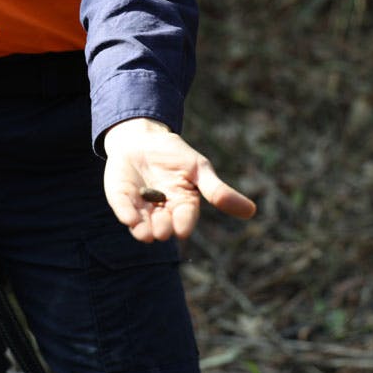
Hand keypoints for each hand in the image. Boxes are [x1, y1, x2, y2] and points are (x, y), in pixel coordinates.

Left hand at [103, 118, 255, 242]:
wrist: (142, 138)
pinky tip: (128, 219)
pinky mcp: (121, 199)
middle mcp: (162, 211)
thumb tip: (251, 211)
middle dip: (162, 229)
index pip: (185, 218)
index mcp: (183, 205)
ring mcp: (140, 206)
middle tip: (161, 231)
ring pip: (143, 224)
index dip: (183, 224)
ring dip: (143, 230)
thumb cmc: (175, 155)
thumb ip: (218, 191)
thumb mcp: (199, 169)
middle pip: (163, 225)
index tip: (182, 229)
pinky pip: (124, 210)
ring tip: (145, 234)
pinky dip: (126, 214)